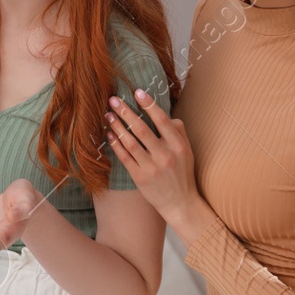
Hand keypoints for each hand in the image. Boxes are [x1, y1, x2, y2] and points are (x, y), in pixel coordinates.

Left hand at [106, 89, 198, 222]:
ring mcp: (152, 168)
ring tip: (108, 114)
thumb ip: (178, 131)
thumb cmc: (182, 173)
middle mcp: (165, 155)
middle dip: (126, 112)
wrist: (181, 203)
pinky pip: (125, 157)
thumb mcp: (187, 151)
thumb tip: (165, 114)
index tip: (137, 91)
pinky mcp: (140, 178)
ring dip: (117, 127)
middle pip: (142, 129)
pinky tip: (109, 134)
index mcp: (179, 146)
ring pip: (130, 143)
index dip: (149, 105)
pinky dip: (116, 144)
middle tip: (113, 99)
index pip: (162, 120)